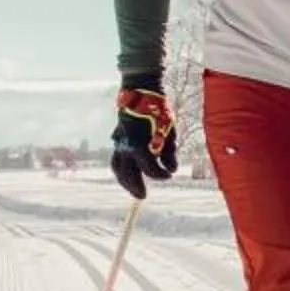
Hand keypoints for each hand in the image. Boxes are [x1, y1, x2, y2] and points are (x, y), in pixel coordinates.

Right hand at [111, 78, 177, 197]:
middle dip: (134, 186)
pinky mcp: (117, 139)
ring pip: (117, 167)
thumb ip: (169, 153)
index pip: (148, 168)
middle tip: (142, 196)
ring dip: (125, 180)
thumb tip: (172, 170)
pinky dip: (123, 168)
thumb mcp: (169, 132)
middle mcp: (125, 147)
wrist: (140, 94)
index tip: (168, 177)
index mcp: (139, 145)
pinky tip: (131, 173)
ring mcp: (119, 143)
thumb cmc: (157, 112)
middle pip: (127, 173)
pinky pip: (117, 158)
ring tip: (134, 188)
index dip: (159, 174)